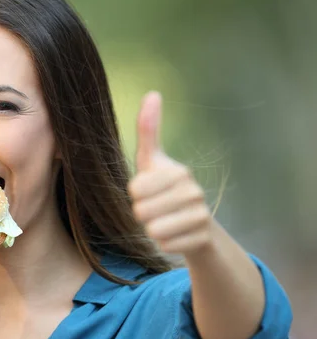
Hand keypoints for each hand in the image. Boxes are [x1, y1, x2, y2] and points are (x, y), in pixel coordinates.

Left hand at [128, 91, 214, 255]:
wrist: (197, 227)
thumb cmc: (165, 190)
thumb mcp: (152, 161)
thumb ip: (148, 129)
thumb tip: (153, 92)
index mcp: (178, 171)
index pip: (135, 189)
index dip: (135, 195)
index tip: (148, 192)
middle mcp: (193, 191)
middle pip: (141, 211)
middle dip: (143, 215)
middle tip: (157, 210)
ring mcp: (201, 215)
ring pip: (154, 230)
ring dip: (153, 231)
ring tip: (166, 222)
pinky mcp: (203, 239)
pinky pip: (166, 246)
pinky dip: (165, 245)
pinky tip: (176, 236)